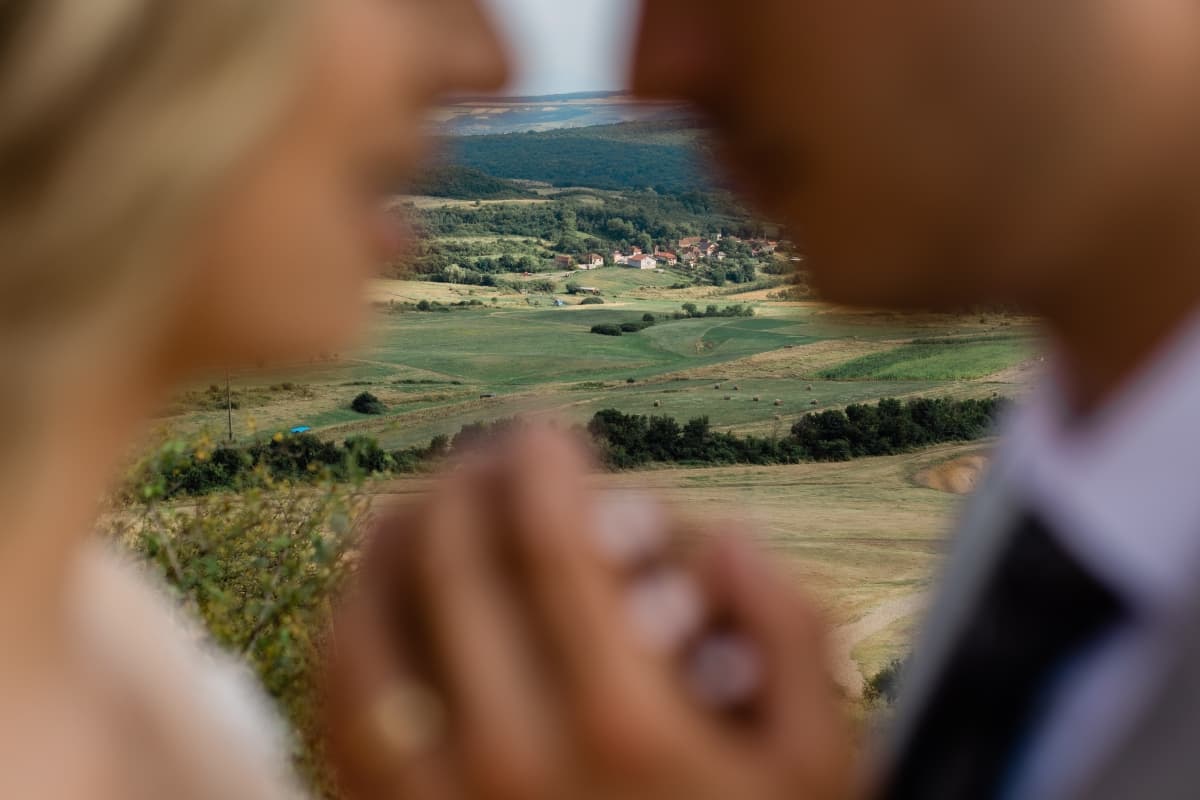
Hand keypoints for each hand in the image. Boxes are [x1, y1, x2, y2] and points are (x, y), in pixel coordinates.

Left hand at [323, 430, 856, 799]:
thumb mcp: (820, 769)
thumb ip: (788, 634)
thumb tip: (725, 534)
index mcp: (624, 725)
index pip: (549, 536)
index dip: (542, 460)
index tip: (551, 433)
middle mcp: (508, 755)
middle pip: (451, 553)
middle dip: (473, 476)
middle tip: (498, 456)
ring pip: (365, 612)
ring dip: (394, 531)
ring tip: (432, 502)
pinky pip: (331, 697)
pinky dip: (347, 617)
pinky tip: (379, 595)